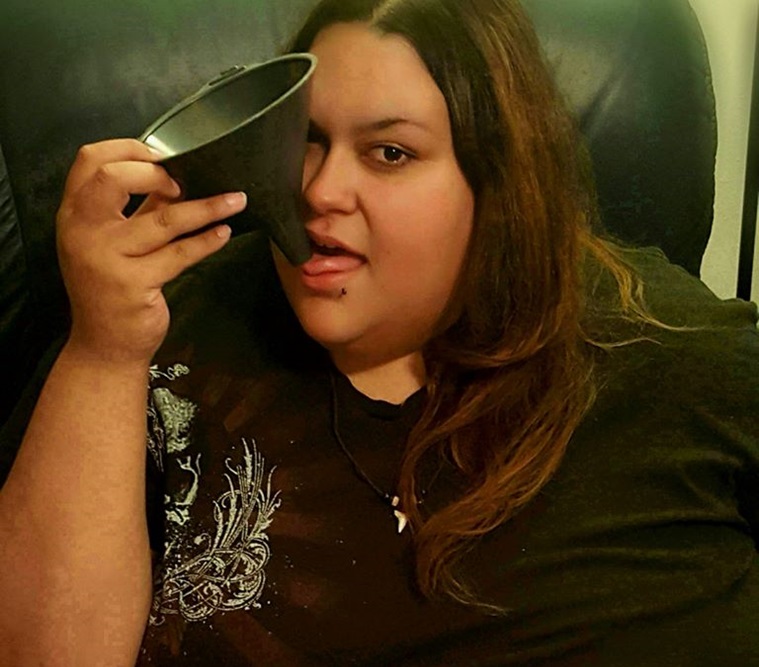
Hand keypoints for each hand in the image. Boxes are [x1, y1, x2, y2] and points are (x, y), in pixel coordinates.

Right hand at [56, 138, 246, 364]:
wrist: (104, 345)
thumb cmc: (111, 288)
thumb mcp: (114, 242)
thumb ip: (139, 209)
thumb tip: (177, 177)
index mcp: (74, 213)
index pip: (90, 159)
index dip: (128, 148)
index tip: (162, 155)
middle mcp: (83, 231)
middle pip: (114, 178)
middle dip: (156, 172)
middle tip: (184, 183)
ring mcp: (106, 258)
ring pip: (163, 219)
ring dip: (206, 207)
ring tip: (236, 200)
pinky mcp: (133, 284)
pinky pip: (179, 254)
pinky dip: (207, 241)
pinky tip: (223, 233)